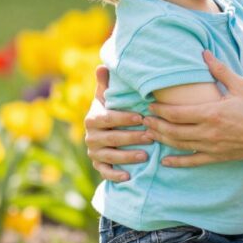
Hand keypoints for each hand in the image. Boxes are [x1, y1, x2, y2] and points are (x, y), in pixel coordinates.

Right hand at [84, 66, 152, 182]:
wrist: (104, 133)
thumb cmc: (111, 111)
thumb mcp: (107, 98)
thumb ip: (106, 84)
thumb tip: (102, 65)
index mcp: (93, 118)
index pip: (108, 118)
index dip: (124, 118)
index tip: (141, 117)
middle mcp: (90, 136)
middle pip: (112, 138)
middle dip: (132, 137)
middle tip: (151, 137)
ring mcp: (94, 152)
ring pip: (110, 156)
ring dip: (127, 157)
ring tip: (145, 155)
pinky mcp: (98, 166)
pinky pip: (105, 173)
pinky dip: (115, 176)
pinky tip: (128, 177)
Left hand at [145, 51, 242, 167]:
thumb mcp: (241, 85)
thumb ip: (220, 70)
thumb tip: (204, 53)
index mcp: (212, 113)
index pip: (177, 113)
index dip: (159, 110)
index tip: (149, 104)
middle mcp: (208, 132)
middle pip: (172, 130)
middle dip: (155, 125)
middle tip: (143, 119)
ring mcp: (212, 146)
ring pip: (179, 145)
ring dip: (162, 139)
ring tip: (149, 133)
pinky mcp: (218, 157)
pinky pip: (193, 162)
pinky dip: (177, 162)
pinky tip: (165, 161)